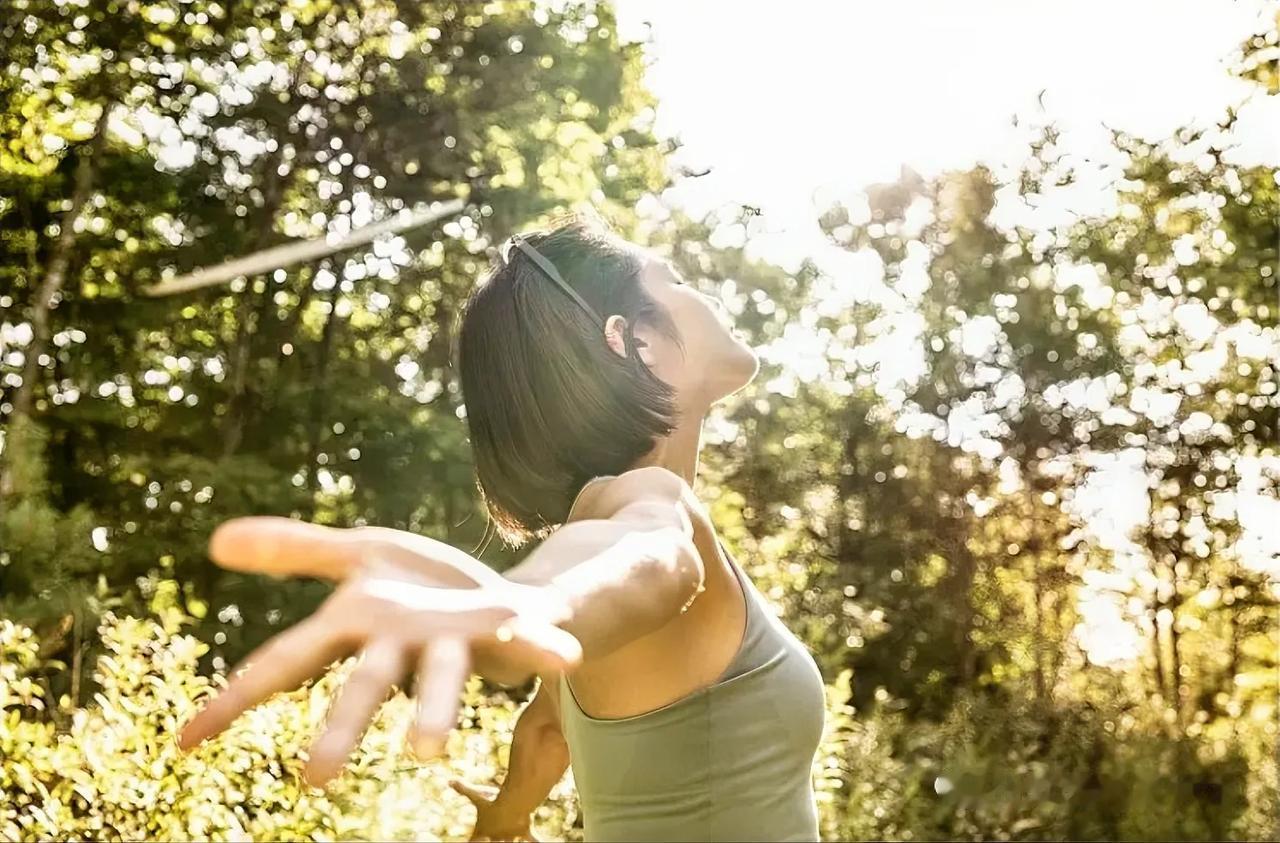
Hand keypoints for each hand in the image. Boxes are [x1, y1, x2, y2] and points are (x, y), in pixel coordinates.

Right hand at [177, 517, 581, 787]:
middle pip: (364, 686)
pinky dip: (547, 647)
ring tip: (425, 751)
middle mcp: (403, 646)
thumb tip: (216, 539)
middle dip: (341, 728)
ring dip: (435, 711)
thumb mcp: (359, 555)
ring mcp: (456, 643)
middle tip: (313, 780)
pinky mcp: (507, 630)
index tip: (183, 744)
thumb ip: (296, 550)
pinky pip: (531, 639)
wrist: (500, 596)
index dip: (234, 699)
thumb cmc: (420, 587)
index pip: (284, 662)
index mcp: (358, 627)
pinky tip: (570, 659)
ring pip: (443, 679)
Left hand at [450, 779, 539, 841]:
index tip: (474, 842)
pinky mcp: (525, 833)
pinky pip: (534, 840)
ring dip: (513, 842)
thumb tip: (449, 780)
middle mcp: (498, 836)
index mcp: (484, 830)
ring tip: (511, 840)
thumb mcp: (476, 795)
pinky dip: (539, 842)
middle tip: (496, 839)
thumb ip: (463, 789)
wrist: (513, 805)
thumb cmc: (493, 801)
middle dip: (496, 842)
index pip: (474, 842)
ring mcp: (512, 836)